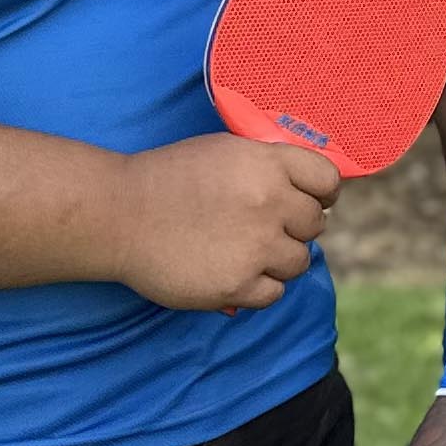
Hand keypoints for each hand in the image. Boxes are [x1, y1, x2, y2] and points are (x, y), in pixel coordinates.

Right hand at [109, 135, 341, 310]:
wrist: (117, 213)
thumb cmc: (166, 178)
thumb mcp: (223, 152)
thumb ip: (267, 167)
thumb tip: (307, 192)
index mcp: (267, 163)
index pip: (327, 181)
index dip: (320, 194)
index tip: (307, 201)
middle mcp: (269, 202)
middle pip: (315, 224)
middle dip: (293, 227)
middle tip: (262, 228)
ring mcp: (256, 245)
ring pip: (299, 262)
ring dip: (278, 260)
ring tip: (244, 251)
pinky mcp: (238, 284)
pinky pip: (274, 293)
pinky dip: (258, 287)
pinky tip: (233, 272)